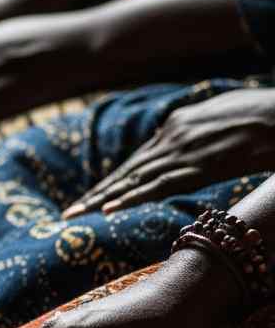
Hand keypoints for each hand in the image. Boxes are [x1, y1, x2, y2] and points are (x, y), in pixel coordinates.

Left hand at [64, 89, 274, 218]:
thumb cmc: (264, 114)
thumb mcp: (223, 116)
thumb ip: (201, 131)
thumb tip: (193, 145)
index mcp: (177, 126)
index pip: (138, 160)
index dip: (115, 180)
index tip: (95, 197)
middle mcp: (172, 137)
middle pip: (127, 171)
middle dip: (99, 192)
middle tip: (72, 210)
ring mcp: (182, 152)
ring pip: (134, 180)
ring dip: (104, 199)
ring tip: (79, 213)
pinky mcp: (198, 166)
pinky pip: (157, 186)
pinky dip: (131, 198)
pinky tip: (109, 210)